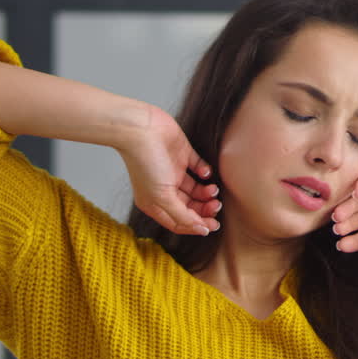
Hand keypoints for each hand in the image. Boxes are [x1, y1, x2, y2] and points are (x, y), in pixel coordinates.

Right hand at [117, 103, 220, 235]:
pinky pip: (198, 167)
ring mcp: (173, 170)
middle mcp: (164, 188)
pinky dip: (205, 172)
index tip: (212, 225)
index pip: (179, 221)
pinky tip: (205, 173)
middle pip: (189, 206)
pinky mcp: (181, 154)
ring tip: (213, 190)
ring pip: (195, 189)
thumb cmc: (145, 163)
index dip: (196, 226)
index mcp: (155, 202)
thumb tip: (201, 230)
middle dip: (204, 209)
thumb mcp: (162, 197)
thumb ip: (182, 216)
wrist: (140, 128)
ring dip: (206, 192)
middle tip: (217, 206)